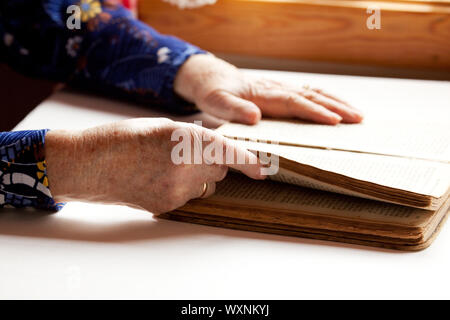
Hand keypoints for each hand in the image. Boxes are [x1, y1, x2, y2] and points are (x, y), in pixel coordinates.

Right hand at [45, 118, 264, 213]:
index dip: (248, 161)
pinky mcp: (166, 206)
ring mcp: (175, 190)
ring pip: (206, 185)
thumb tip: (217, 146)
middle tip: (191, 154)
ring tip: (169, 166)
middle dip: (214, 162)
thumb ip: (193, 136)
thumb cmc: (121, 138)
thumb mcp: (161, 126)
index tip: (263, 169)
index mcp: (182, 138)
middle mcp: (183, 166)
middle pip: (219, 170)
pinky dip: (183, 188)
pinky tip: (159, 179)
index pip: (226, 151)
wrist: (89, 164)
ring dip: (199, 177)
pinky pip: (189, 197)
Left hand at [174, 54, 362, 124]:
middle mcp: (277, 89)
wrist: (214, 78)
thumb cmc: (215, 92)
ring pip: (314, 93)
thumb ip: (233, 109)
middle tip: (358, 119)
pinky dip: (327, 100)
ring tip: (357, 115)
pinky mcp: (282, 91)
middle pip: (311, 96)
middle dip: (336, 107)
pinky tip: (338, 107)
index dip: (315, 112)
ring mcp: (281, 89)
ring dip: (337, 102)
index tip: (334, 121)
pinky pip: (309, 94)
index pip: (295, 103)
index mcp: (264, 94)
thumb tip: (255, 117)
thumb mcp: (216, 102)